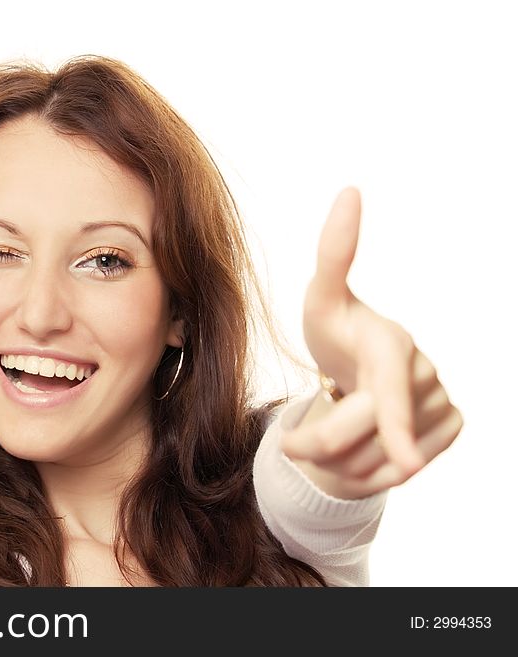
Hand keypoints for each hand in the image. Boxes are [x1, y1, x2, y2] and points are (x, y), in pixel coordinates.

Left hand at [281, 188, 463, 498]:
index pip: (390, 391)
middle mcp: (425, 374)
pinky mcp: (451, 429)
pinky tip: (363, 443)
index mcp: (392, 343)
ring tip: (334, 428)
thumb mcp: (322, 297)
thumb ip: (334, 252)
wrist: (359, 364)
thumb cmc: (335, 328)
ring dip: (339, 462)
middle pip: (362, 438)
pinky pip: (399, 477)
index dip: (394, 426)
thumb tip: (350, 189)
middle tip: (290, 442)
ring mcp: (442, 404)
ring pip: (379, 465)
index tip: (406, 463)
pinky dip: (368, 472)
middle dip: (317, 446)